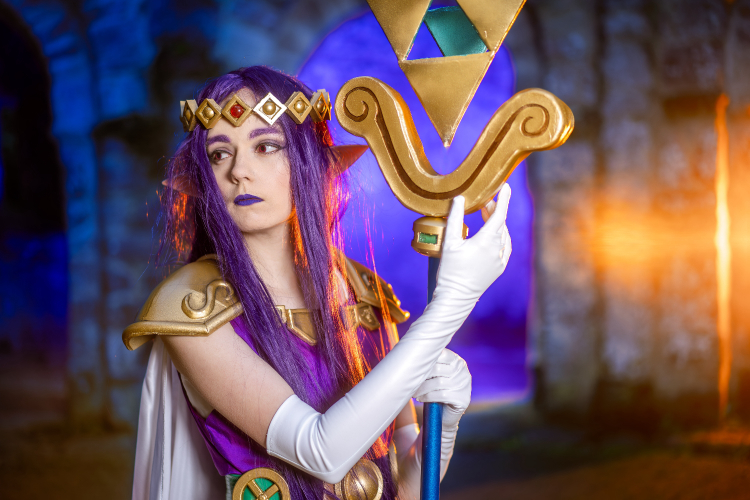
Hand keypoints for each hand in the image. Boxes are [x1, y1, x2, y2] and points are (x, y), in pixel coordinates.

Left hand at [415, 349, 470, 424]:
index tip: (414, 365)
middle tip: (410, 381)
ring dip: (422, 388)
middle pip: (438, 369)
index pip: (443, 354)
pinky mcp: (462, 399)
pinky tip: (420, 398)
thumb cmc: (436, 391)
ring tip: (413, 392)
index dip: (427, 359)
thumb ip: (431, 364)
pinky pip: (441, 395)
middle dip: (421, 376)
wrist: (444, 416)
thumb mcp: (435, 375)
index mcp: (457, 362)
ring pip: (437, 383)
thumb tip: (411, 354)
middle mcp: (463, 372)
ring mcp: (464, 386)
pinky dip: (427, 397)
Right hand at [435, 184, 511, 300]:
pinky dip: (500, 236)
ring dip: (496, 223)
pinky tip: (492, 235)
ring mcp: (501, 259)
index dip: (503, 198)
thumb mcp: (450, 242)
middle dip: (494, 210)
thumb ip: (455, 217)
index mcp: (487, 240)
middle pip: (500, 223)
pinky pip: (505, 247)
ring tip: (485, 216)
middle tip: (483, 201)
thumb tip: (459, 198)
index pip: (499, 213)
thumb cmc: (450, 270)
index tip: (505, 186)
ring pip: (503, 235)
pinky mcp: (499, 268)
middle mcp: (498, 249)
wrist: (456, 297)